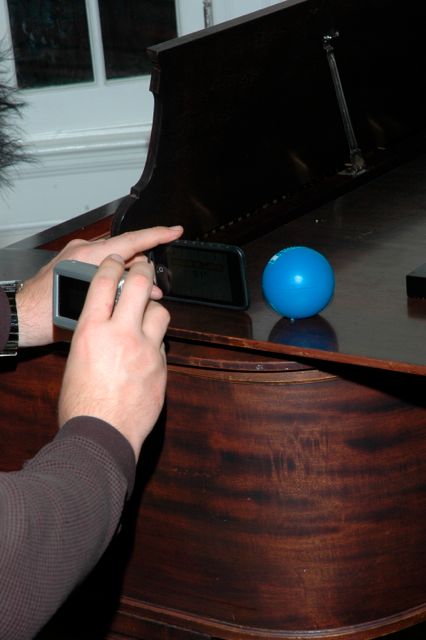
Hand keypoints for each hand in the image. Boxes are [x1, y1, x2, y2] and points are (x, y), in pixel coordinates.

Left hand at [16, 225, 182, 347]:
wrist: (18, 317)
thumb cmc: (44, 315)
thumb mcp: (89, 305)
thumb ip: (120, 294)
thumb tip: (147, 292)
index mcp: (87, 256)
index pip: (130, 241)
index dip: (157, 235)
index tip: (175, 230)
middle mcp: (83, 251)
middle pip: (126, 250)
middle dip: (146, 266)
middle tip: (159, 284)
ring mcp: (77, 256)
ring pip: (116, 260)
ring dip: (132, 275)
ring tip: (145, 294)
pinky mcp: (74, 265)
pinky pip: (103, 265)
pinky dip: (117, 277)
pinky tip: (124, 292)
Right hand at [58, 254, 169, 457]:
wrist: (102, 435)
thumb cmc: (81, 403)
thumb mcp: (76, 360)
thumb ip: (94, 336)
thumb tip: (105, 322)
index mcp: (93, 330)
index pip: (104, 282)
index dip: (113, 265)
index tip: (117, 260)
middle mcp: (122, 334)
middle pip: (140, 285)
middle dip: (144, 270)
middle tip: (145, 267)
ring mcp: (146, 350)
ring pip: (161, 313)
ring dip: (154, 309)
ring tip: (148, 315)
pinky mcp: (162, 367)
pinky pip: (163, 344)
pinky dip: (156, 342)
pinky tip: (148, 351)